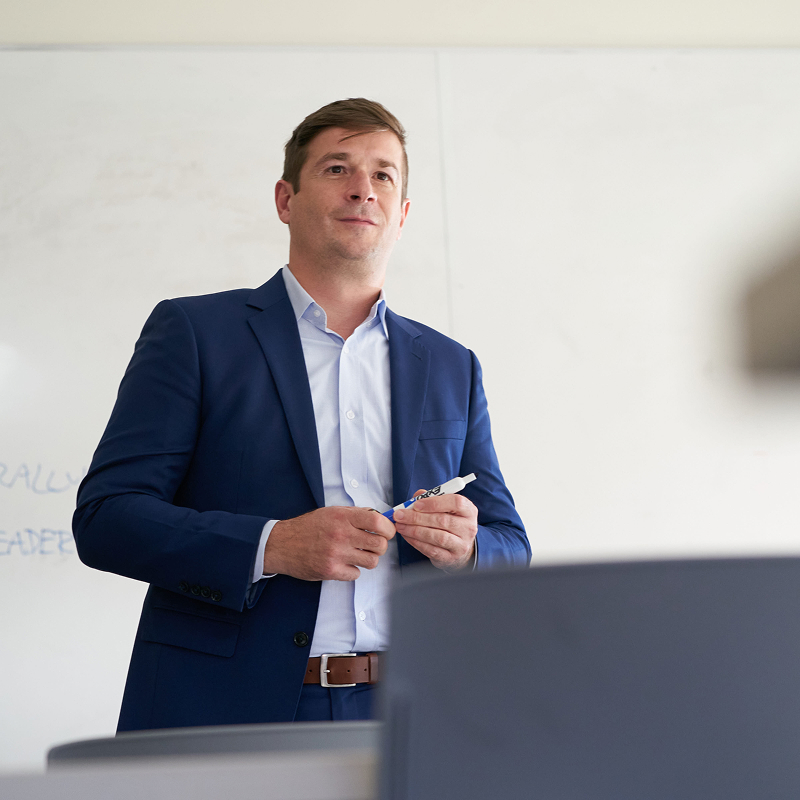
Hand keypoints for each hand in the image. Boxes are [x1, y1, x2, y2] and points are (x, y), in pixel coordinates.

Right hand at [264, 507, 395, 580]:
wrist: (282, 544)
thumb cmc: (309, 527)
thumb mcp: (332, 512)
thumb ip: (356, 514)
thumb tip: (381, 518)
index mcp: (343, 517)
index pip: (378, 522)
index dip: (388, 528)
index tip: (387, 532)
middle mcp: (341, 534)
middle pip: (379, 544)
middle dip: (380, 545)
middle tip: (372, 545)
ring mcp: (336, 554)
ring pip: (372, 561)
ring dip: (368, 559)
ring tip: (358, 554)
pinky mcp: (331, 571)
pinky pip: (356, 574)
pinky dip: (353, 570)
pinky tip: (344, 563)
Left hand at [393, 492, 477, 570]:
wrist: (459, 547)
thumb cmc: (450, 523)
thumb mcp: (445, 508)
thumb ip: (431, 498)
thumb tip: (416, 496)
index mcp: (469, 510)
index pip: (455, 502)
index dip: (434, 502)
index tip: (416, 504)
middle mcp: (468, 528)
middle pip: (443, 520)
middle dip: (417, 517)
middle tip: (400, 515)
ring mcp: (461, 545)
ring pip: (437, 536)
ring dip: (415, 530)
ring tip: (401, 526)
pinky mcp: (451, 558)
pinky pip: (431, 549)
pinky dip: (416, 542)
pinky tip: (407, 536)